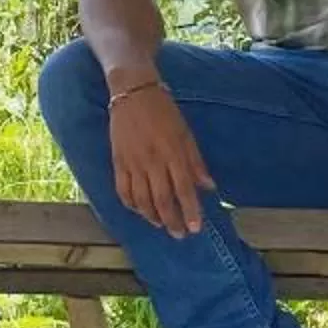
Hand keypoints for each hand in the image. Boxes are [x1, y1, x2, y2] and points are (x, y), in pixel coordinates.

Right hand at [109, 83, 216, 237]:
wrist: (132, 92)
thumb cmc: (164, 111)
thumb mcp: (186, 133)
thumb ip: (196, 162)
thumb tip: (209, 187)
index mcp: (172, 152)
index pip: (183, 189)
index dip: (190, 211)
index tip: (196, 227)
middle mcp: (152, 160)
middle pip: (162, 199)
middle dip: (172, 221)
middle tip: (179, 234)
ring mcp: (133, 162)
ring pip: (141, 199)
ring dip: (152, 216)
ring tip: (161, 225)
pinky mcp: (118, 161)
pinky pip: (123, 190)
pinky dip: (131, 205)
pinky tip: (140, 210)